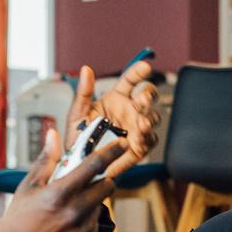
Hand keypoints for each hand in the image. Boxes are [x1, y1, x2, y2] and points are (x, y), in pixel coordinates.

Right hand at [0, 129, 120, 231]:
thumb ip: (46, 160)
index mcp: (60, 192)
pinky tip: (67, 223)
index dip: (111, 152)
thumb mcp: (28, 186)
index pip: (94, 165)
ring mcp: (84, 229)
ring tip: (68, 207)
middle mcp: (75, 211)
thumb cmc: (18, 219)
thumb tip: (53, 135)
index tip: (122, 144)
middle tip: (87, 181)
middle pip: (107, 185)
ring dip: (91, 200)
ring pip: (101, 204)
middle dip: (101, 179)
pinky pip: (96, 222)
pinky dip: (87, 219)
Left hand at [65, 62, 159, 178]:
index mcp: (116, 98)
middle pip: (148, 96)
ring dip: (150, 118)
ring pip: (153, 116)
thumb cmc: (80, 138)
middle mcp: (130, 110)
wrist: (81, 164)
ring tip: (142, 123)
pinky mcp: (141, 146)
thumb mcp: (77, 113)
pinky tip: (140, 137)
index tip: (145, 67)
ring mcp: (137, 128)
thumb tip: (86, 70)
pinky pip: (151, 139)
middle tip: (142, 100)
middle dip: (149, 95)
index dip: (138, 72)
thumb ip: (83, 92)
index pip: (131, 80)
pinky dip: (148, 137)